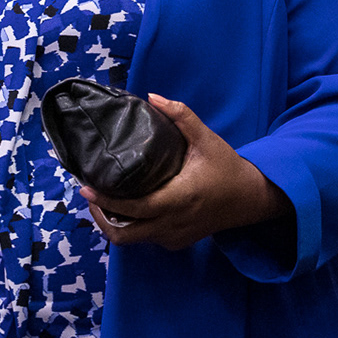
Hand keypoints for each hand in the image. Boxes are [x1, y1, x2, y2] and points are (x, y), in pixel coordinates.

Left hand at [81, 96, 288, 250]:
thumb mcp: (206, 139)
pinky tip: (125, 209)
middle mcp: (173, 223)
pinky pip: (146, 240)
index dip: (106, 201)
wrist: (251, 198)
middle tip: (90, 194)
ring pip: (132, 241)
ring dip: (113, 224)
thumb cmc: (227, 168)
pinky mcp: (177, 242)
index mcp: (178, 199)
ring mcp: (174, 236)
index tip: (87, 187)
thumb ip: (181, 116)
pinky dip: (131, 228)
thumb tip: (152, 96)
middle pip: (124, 235)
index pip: (133, 208)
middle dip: (100, 217)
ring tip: (102, 201)